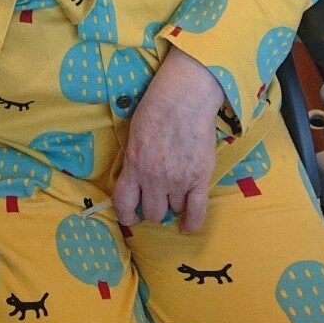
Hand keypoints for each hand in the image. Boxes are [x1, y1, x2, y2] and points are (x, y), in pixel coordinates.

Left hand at [112, 47, 224, 233]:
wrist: (185, 96)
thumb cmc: (157, 108)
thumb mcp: (134, 134)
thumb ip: (134, 160)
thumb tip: (135, 180)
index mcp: (134, 165)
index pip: (123, 203)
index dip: (126, 214)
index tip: (131, 214)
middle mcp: (154, 178)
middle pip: (151, 212)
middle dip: (152, 208)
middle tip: (157, 198)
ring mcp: (178, 180)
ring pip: (173, 210)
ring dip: (173, 204)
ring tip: (175, 191)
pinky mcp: (200, 178)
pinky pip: (196, 213)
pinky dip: (191, 223)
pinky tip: (187, 226)